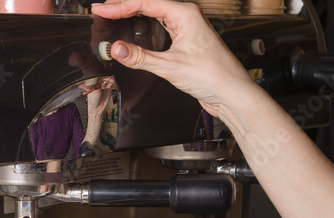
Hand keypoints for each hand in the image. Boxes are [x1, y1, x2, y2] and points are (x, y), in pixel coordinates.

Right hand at [91, 0, 255, 116]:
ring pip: (155, 15)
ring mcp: (186, 29)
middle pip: (149, 4)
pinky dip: (144, 28)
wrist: (231, 93)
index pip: (146, 3)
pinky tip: (135, 31)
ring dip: (134, 15)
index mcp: (185, 14)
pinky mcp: (185, 42)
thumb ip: (141, 58)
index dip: (120, 6)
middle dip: (125, 6)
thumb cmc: (213, 76)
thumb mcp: (171, 66)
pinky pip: (160, 28)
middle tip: (103, 9)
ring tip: (114, 15)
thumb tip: (116, 49)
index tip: (102, 9)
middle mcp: (186, 17)